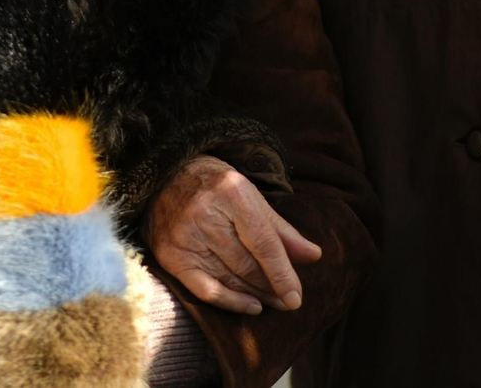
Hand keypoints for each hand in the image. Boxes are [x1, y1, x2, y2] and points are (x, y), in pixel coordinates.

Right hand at [145, 155, 321, 315]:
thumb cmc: (216, 186)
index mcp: (231, 192)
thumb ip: (281, 229)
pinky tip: (250, 305)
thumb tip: (313, 256)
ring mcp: (185, 236)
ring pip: (230, 278)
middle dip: (271, 286)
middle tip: (288, 299)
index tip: (296, 297)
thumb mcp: (251, 196)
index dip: (282, 273)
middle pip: (247, 263)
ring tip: (273, 301)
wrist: (167, 175)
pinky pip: (205, 289)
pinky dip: (230, 301)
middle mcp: (205, 214)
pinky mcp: (170, 255)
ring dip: (256, 295)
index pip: (263, 243)